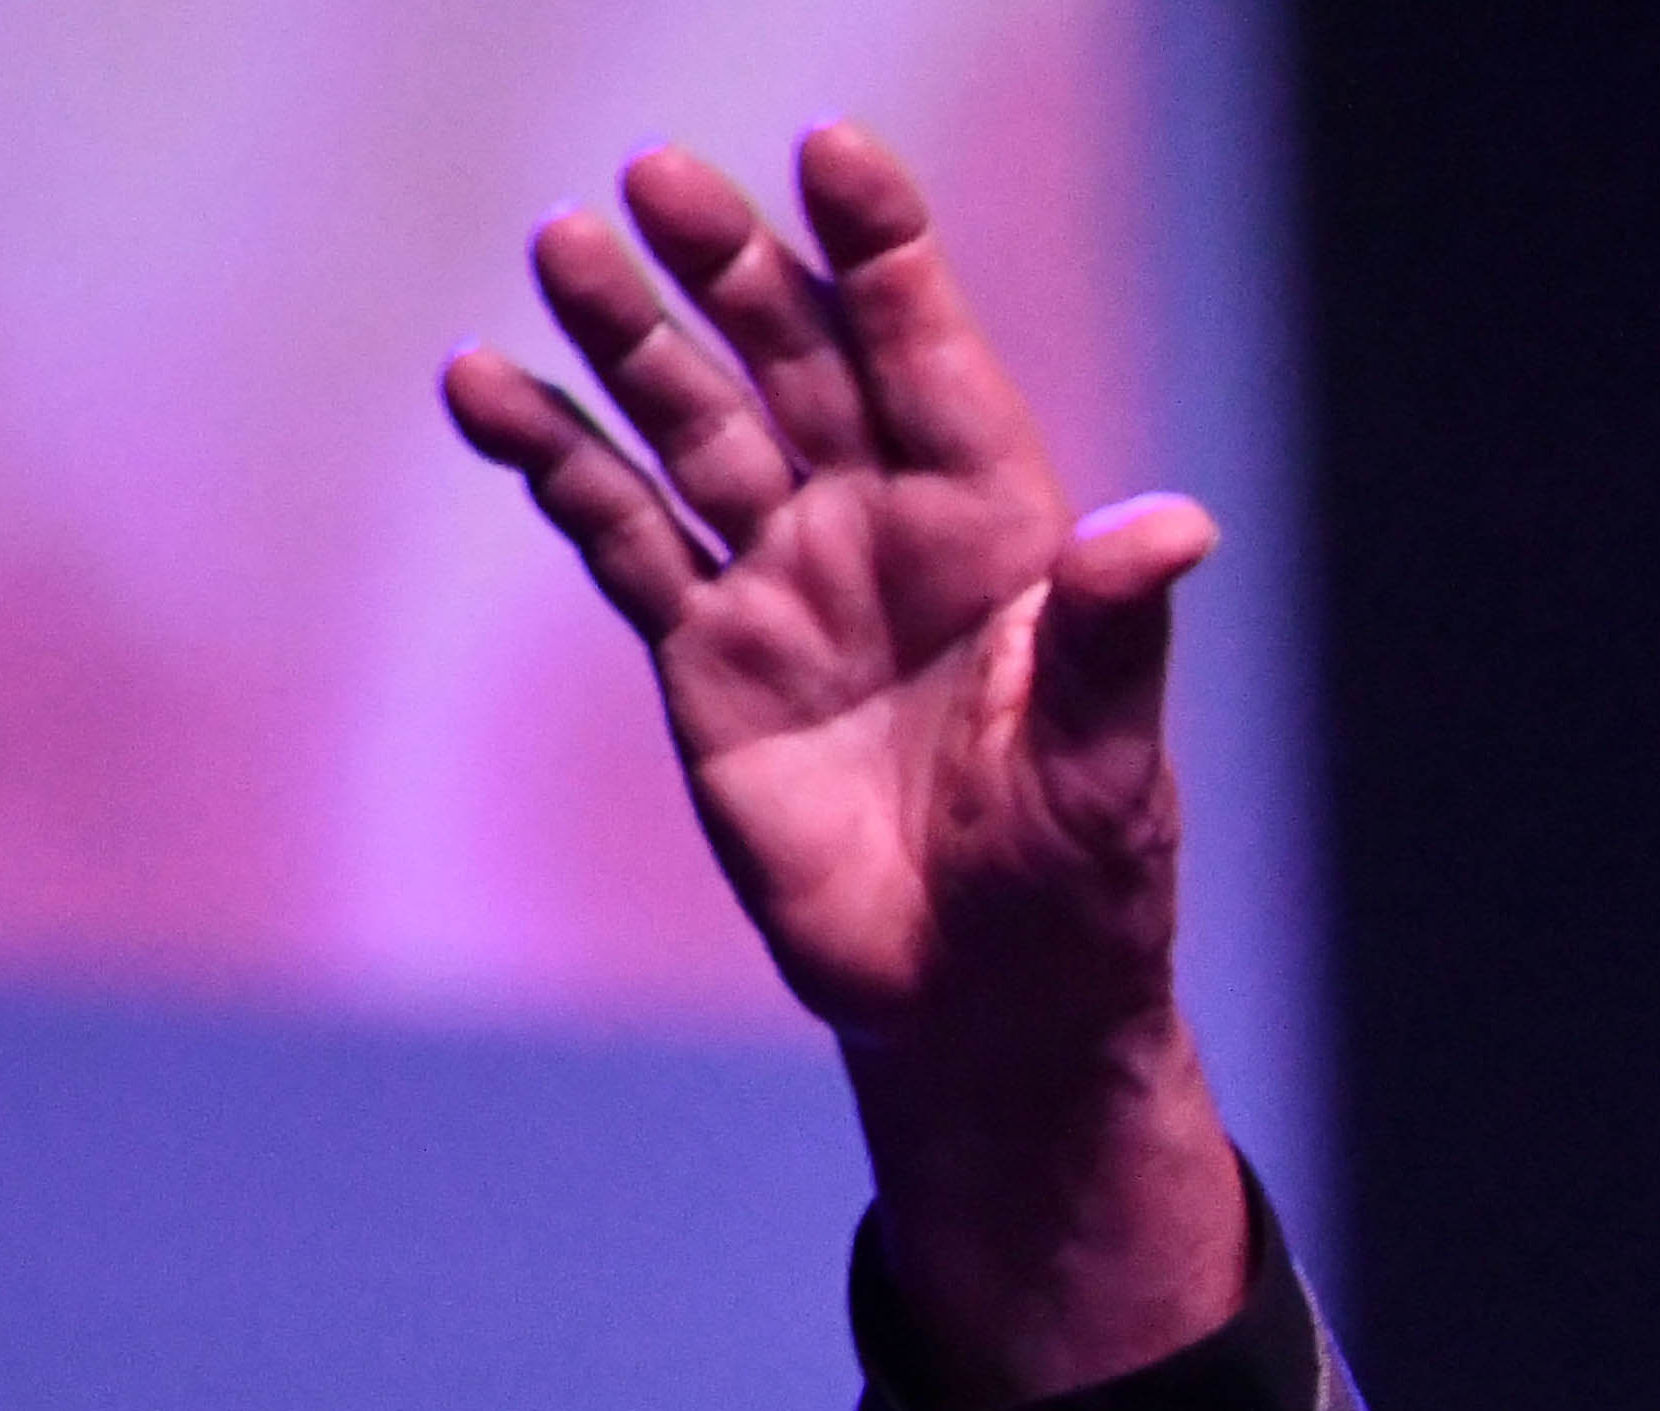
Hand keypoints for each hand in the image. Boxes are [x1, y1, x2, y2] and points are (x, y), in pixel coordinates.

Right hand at [442, 124, 1244, 1410]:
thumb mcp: (1108, 768)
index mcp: (998, 533)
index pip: (932, 362)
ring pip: (694, 426)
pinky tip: (484, 388)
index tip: (835, 154)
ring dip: (628, 341)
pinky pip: (619, 533)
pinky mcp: (707, 654)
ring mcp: (788, 583)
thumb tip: (1175, 524)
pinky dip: (555, 462)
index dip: (886, 259)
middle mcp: (885, 531)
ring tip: (561, 248)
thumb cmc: (1079, 888)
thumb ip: (1117, 638)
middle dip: (731, 270)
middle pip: (796, 364)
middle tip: (655, 177)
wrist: (985, 1007)